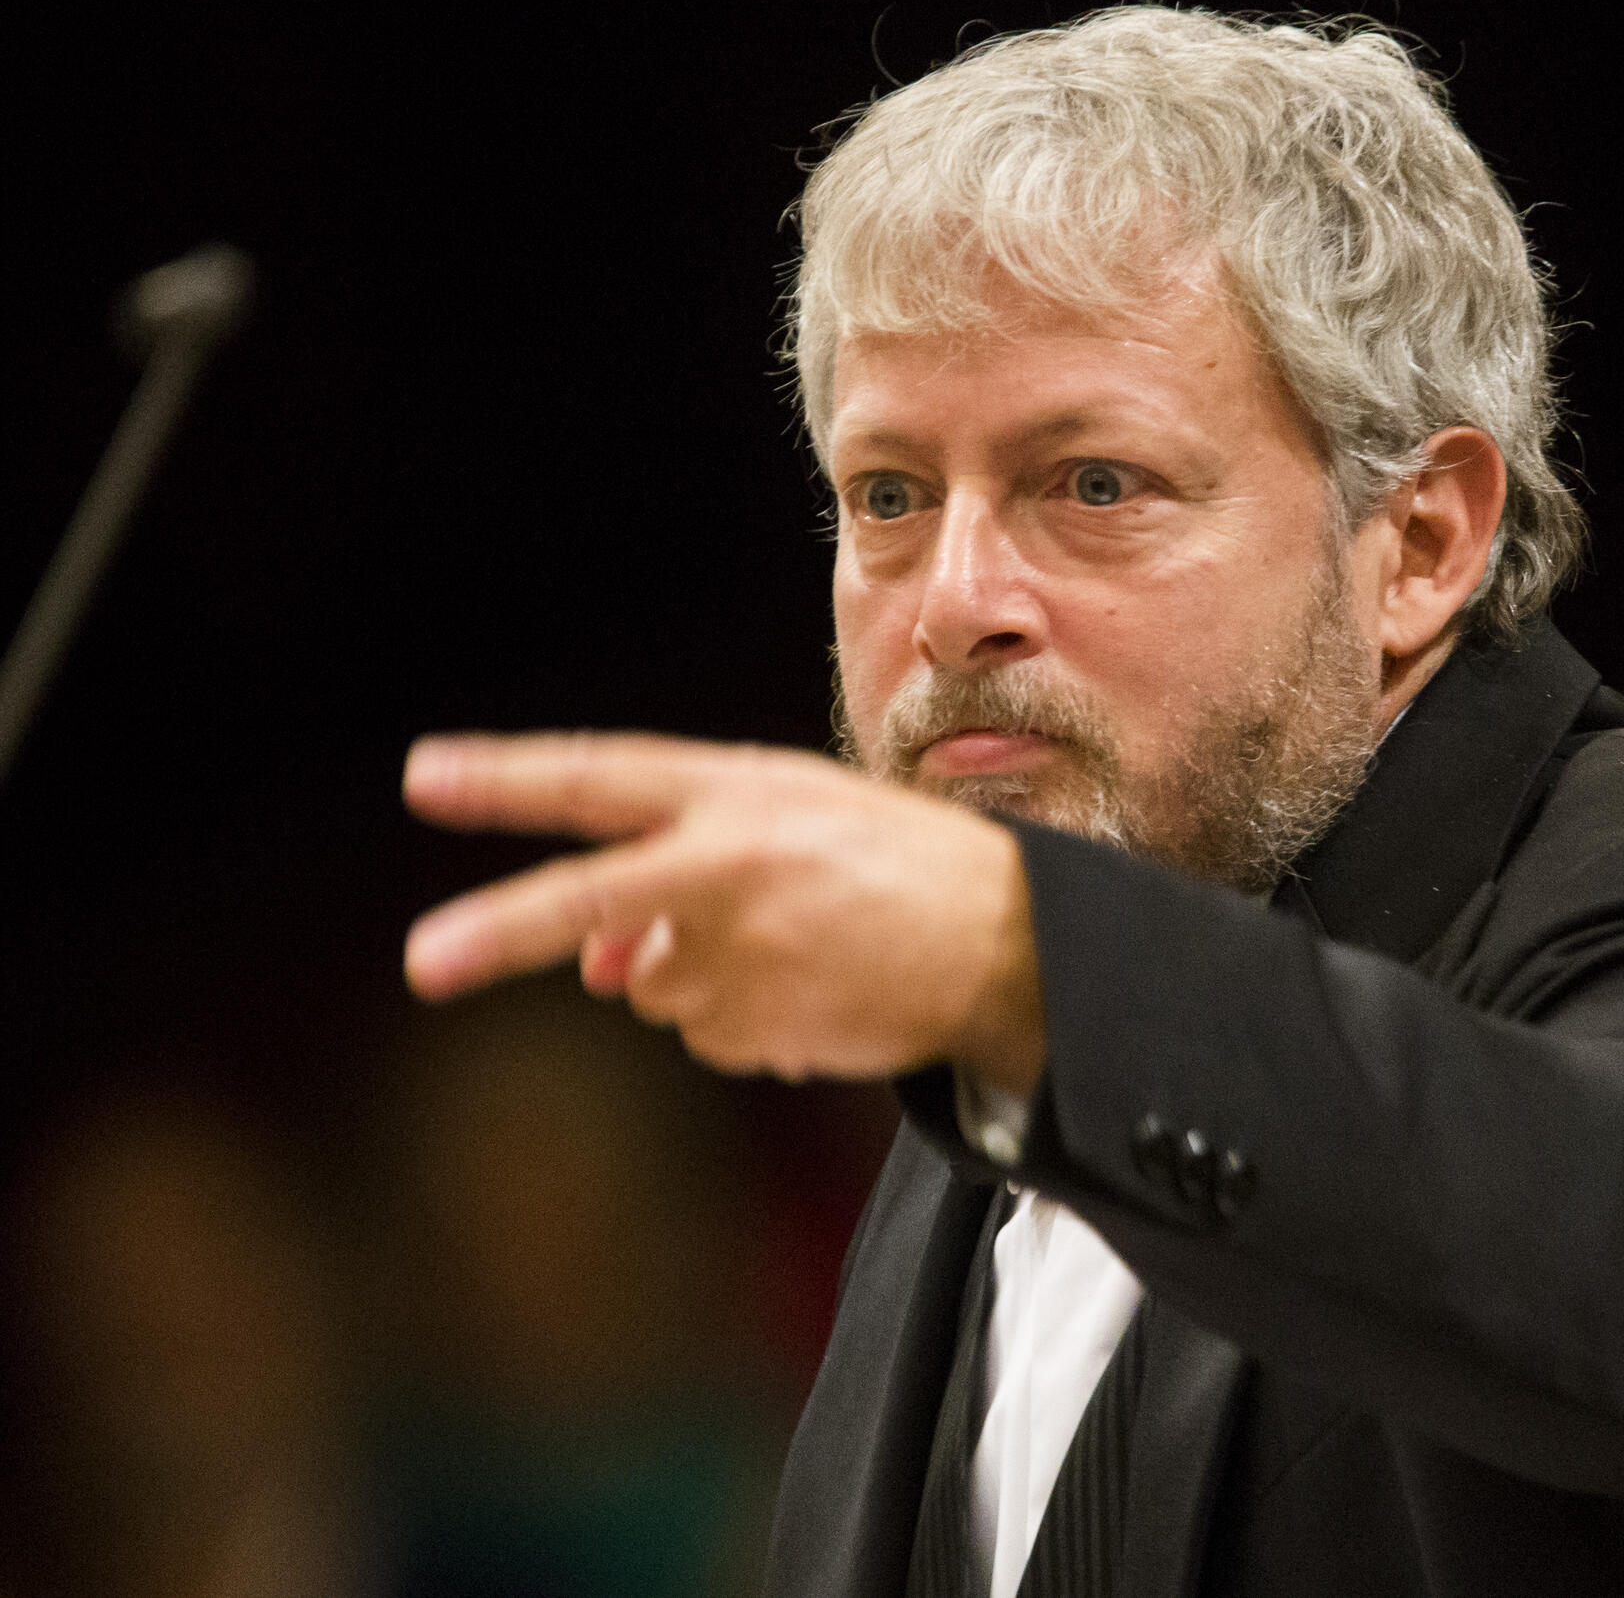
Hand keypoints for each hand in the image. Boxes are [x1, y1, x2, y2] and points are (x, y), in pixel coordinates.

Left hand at [401, 732, 1045, 1091]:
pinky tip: (813, 988)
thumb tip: (590, 968)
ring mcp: (751, 953)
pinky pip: (706, 1034)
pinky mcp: (767, 1028)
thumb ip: (681, 866)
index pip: (604, 778)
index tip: (425, 776)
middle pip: (591, 902)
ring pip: (649, 984)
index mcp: (743, 792)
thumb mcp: (793, 825)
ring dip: (693, 976)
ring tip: (796, 948)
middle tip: (424, 964)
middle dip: (500, 932)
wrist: (1011, 940)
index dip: (510, 779)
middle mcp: (737, 866)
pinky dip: (742, 1020)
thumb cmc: (894, 863)